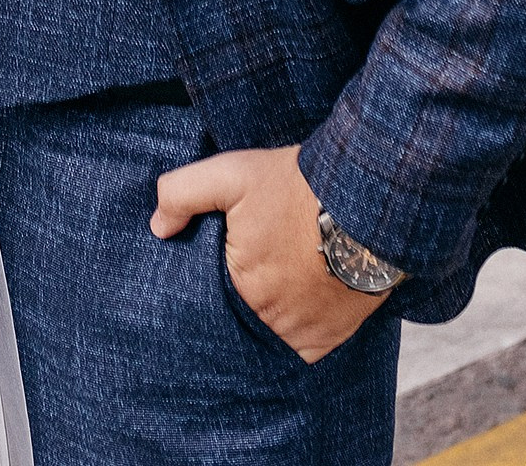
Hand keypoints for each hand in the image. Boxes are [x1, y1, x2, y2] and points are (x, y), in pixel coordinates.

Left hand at [152, 144, 387, 364]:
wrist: (366, 199)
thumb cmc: (297, 185)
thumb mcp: (231, 174)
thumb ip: (183, 194)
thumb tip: (158, 228)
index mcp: (238, 285)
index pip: (209, 297)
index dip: (212, 280)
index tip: (220, 264)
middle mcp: (266, 319)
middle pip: (239, 316)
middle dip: (239, 299)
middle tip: (249, 274)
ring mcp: (299, 334)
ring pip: (266, 335)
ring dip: (264, 318)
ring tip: (270, 290)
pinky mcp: (328, 340)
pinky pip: (298, 351)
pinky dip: (292, 334)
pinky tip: (291, 308)